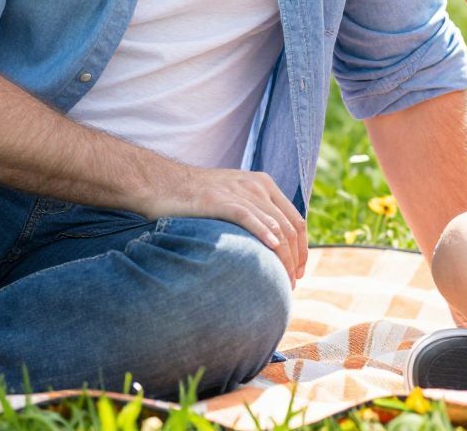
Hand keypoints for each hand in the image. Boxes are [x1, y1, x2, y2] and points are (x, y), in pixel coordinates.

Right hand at [142, 166, 308, 285]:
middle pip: (290, 227)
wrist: (162, 183)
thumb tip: (271, 244)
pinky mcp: (221, 200)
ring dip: (284, 258)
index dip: (303, 248)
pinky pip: (250, 218)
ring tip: (283, 281)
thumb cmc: (196, 197)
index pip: (296, 219)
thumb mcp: (233, 196)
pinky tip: (272, 252)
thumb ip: (254, 212)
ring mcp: (240, 192)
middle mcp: (257, 186)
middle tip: (292, 283)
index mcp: (264, 184)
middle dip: (296, 258)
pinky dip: (265, 235)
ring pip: (275, 227)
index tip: (299, 270)